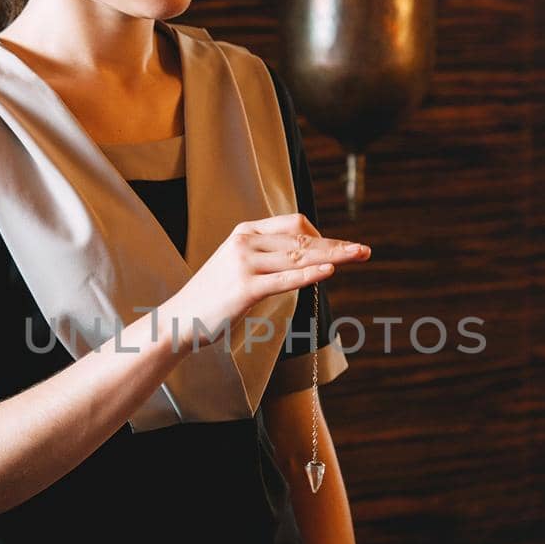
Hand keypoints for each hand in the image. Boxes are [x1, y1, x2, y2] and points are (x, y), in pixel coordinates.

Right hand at [166, 213, 369, 351]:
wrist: (180, 319)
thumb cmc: (214, 297)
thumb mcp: (240, 266)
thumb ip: (268, 257)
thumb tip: (306, 259)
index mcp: (246, 232)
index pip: (294, 224)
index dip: (322, 235)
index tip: (341, 249)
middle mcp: (245, 242)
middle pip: (302, 239)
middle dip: (337, 245)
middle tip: (365, 251)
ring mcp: (244, 264)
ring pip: (299, 257)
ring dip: (334, 256)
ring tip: (359, 256)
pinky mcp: (245, 288)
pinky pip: (285, 279)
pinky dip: (310, 275)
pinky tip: (331, 271)